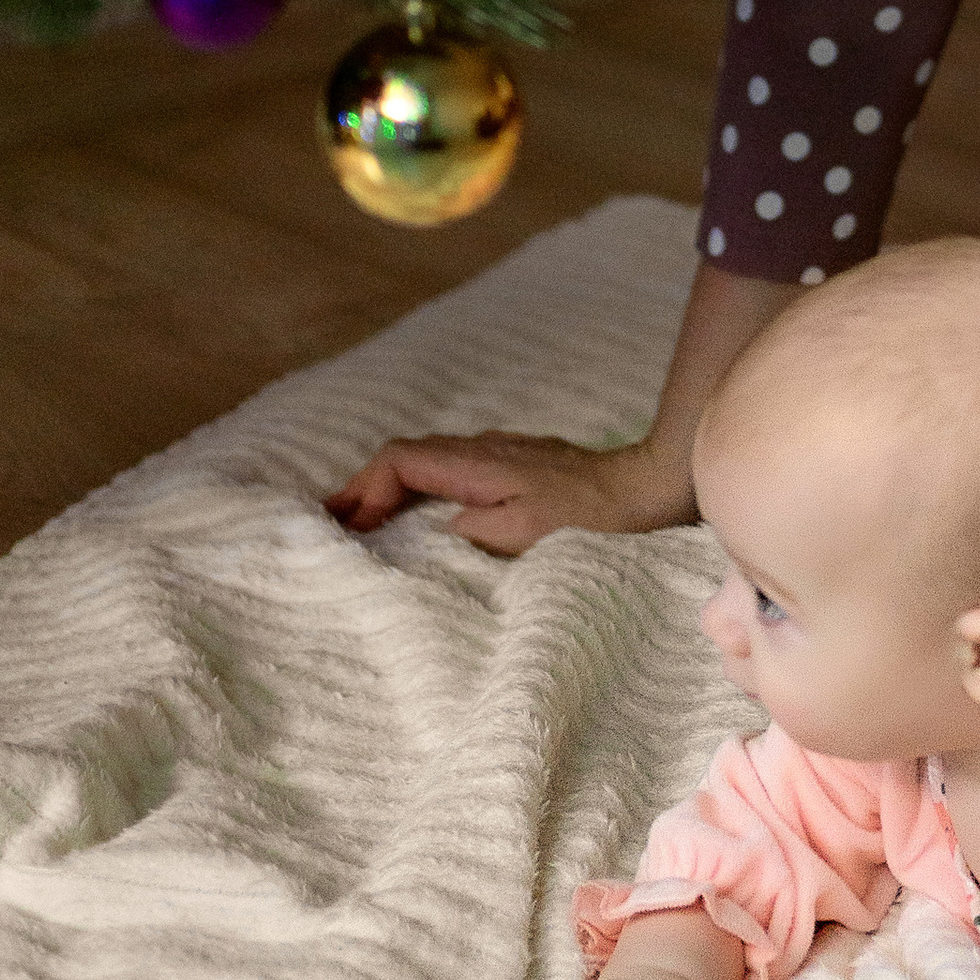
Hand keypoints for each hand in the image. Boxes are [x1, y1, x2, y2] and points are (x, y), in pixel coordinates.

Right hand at [323, 428, 691, 547]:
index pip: (400, 460)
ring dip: (392, 490)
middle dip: (366, 489)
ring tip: (365, 525)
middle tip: (335, 526)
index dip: (363, 488)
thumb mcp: (529, 531)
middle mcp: (482, 449)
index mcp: (477, 463)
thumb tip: (433, 531)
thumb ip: (475, 529)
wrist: (645, 486)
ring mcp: (499, 454)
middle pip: (406, 458)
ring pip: (428, 463)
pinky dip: (423, 491)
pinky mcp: (515, 466)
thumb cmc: (593, 516)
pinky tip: (421, 516)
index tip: (342, 524)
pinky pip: (452, 471)